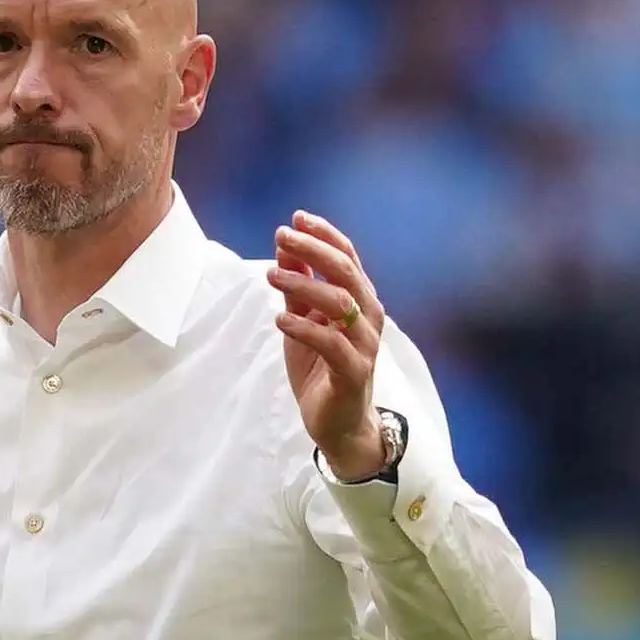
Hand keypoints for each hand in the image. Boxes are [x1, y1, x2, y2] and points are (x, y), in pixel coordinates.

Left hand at [266, 211, 387, 481]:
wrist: (339, 423)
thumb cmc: (321, 366)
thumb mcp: (304, 318)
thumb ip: (298, 284)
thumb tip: (284, 243)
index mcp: (359, 300)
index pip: (347, 257)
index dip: (324, 235)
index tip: (297, 217)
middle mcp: (368, 318)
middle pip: (346, 273)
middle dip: (314, 250)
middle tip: (283, 235)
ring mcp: (364, 345)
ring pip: (340, 304)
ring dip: (304, 285)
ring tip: (271, 274)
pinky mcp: (353, 373)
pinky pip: (331, 344)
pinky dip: (304, 328)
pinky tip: (280, 318)